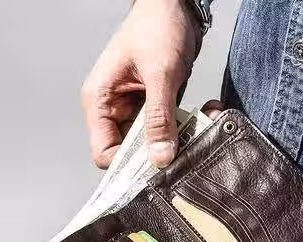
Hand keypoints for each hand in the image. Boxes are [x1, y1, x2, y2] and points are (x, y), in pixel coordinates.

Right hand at [81, 0, 201, 168]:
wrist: (176, 6)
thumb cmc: (157, 26)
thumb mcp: (160, 74)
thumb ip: (159, 119)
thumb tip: (159, 157)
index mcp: (100, 101)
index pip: (104, 152)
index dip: (128, 165)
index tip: (156, 165)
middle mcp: (114, 109)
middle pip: (129, 153)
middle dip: (157, 154)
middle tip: (182, 150)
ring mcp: (134, 110)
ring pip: (151, 144)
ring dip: (175, 141)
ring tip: (197, 129)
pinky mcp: (153, 108)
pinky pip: (166, 130)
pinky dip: (184, 129)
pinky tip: (202, 117)